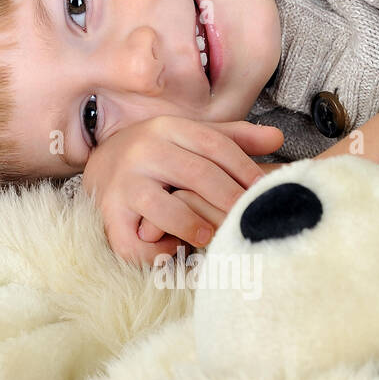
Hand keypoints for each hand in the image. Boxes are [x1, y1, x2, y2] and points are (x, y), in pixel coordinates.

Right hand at [81, 115, 283, 263]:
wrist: (101, 164)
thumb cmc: (160, 155)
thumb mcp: (191, 139)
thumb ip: (233, 138)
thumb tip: (277, 139)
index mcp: (169, 128)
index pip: (214, 145)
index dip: (244, 169)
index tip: (264, 190)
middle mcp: (144, 151)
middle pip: (195, 174)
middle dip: (227, 199)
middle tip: (249, 218)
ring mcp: (124, 184)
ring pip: (161, 207)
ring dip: (191, 225)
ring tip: (212, 238)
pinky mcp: (109, 216)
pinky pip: (134, 241)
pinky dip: (156, 251)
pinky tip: (175, 251)